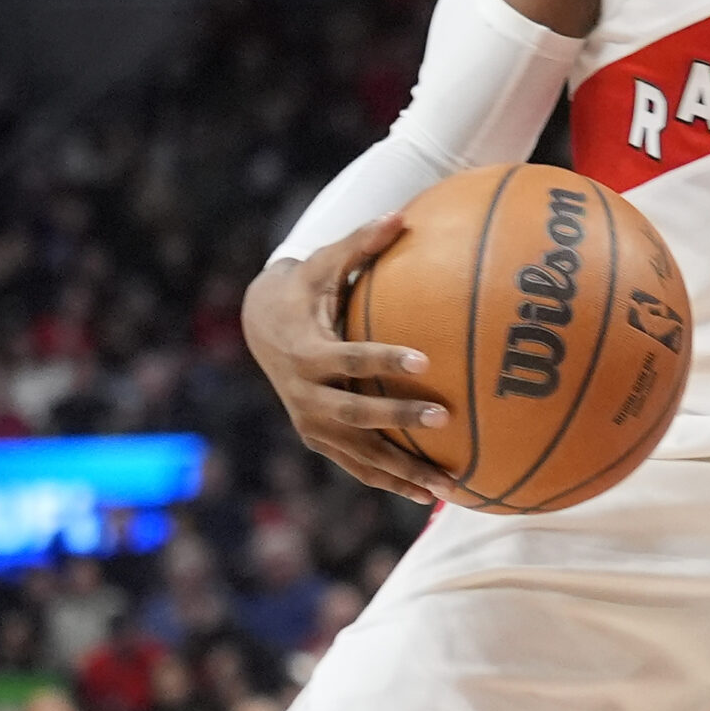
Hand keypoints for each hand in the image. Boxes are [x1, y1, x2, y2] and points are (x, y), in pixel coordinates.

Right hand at [242, 214, 459, 502]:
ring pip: (359, 454)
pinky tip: (430, 496)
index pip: (350, 359)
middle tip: (445, 419)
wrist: (261, 323)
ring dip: (402, 472)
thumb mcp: (326, 262)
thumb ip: (362, 243)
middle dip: (399, 419)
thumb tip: (402, 215)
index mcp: (308, 351)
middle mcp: (305, 394)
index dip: (385, 362)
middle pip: (355, 415)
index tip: (426, 362)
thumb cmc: (306, 286)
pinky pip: (357, 465)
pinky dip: (391, 481)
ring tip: (448, 488)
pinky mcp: (319, 439)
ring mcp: (310, 422)